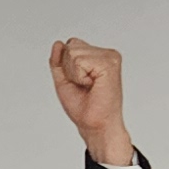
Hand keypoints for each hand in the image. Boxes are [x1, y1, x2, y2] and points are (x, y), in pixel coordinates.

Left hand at [48, 39, 133, 167]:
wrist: (95, 125)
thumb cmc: (83, 106)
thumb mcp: (64, 79)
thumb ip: (58, 60)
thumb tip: (58, 43)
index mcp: (98, 55)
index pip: (70, 44)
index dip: (67, 66)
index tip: (80, 83)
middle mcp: (107, 54)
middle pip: (71, 45)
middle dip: (69, 69)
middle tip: (84, 86)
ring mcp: (110, 57)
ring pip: (73, 52)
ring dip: (75, 74)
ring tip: (88, 86)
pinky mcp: (110, 64)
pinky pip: (79, 61)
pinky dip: (79, 77)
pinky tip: (92, 85)